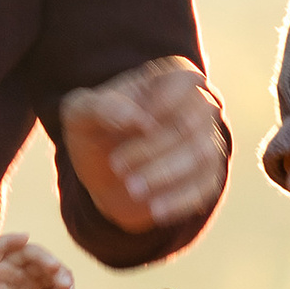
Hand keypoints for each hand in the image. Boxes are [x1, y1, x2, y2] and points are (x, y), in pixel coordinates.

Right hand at [0, 228, 73, 288]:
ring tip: (53, 268)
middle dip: (54, 267)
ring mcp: (0, 268)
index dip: (61, 274)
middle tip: (63, 281)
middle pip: (38, 260)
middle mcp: (15, 272)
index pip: (48, 269)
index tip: (68, 288)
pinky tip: (24, 238)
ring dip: (41, 256)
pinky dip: (10, 239)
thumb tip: (67, 282)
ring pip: (23, 252)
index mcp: (29, 281)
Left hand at [58, 55, 229, 234]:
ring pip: (203, 154)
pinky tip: (155, 210)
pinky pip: (206, 186)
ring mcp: (208, 140)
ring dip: (166, 174)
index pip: (185, 82)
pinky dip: (180, 199)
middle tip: (117, 166)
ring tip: (132, 189)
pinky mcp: (208, 175)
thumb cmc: (95, 133)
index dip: (160, 106)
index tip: (130, 127)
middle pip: (193, 122)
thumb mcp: (81, 115)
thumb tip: (138, 117)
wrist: (104, 176)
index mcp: (172, 78)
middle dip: (154, 147)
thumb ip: (101, 107)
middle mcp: (198, 105)